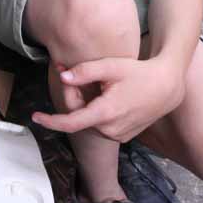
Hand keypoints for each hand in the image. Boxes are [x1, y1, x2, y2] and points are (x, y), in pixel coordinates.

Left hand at [32, 57, 185, 142]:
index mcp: (106, 113)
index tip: (35, 117)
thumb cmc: (139, 73)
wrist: (167, 87)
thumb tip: (62, 76)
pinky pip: (100, 125)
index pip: (71, 122)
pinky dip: (95, 111)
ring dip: (83, 104)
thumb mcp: (111, 67)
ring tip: (93, 83)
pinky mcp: (123, 135)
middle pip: (78, 116)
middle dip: (71, 96)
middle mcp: (111, 129)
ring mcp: (118, 135)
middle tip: (70, 72)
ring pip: (89, 121)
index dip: (51, 121)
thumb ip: (84, 72)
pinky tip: (104, 95)